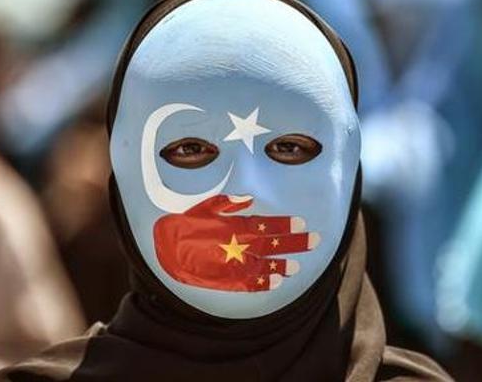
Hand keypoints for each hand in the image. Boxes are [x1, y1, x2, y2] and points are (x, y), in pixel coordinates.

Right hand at [154, 194, 319, 291]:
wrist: (167, 250)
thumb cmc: (187, 225)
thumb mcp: (206, 206)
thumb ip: (229, 202)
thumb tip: (248, 198)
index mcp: (236, 226)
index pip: (268, 225)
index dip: (286, 225)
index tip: (301, 223)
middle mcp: (240, 245)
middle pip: (274, 245)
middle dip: (296, 242)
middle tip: (315, 240)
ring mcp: (235, 264)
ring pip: (266, 265)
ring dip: (283, 265)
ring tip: (298, 267)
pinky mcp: (227, 279)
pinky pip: (250, 283)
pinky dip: (265, 283)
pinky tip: (278, 282)